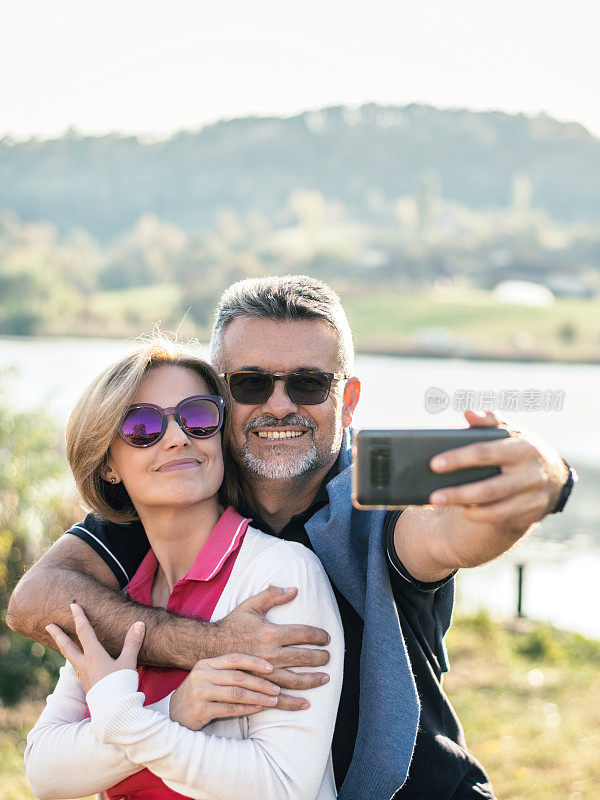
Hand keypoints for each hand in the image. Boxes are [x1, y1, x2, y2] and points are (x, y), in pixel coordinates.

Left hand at [46, 603, 144, 691]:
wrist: (113, 712)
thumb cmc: (121, 685)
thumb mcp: (129, 662)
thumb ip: (132, 642)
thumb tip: (138, 623)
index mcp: (94, 655)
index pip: (84, 631)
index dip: (79, 617)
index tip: (73, 605)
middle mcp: (85, 664)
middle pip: (67, 646)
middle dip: (58, 634)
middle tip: (48, 625)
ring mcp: (84, 675)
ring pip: (70, 657)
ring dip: (63, 646)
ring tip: (59, 641)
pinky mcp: (87, 684)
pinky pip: (76, 667)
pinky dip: (73, 659)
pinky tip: (77, 661)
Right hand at [168, 653, 287, 729]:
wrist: (174, 714)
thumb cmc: (200, 693)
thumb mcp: (210, 676)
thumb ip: (228, 671)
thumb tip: (262, 667)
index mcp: (206, 663)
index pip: (234, 658)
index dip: (254, 661)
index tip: (271, 667)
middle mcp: (202, 675)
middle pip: (238, 676)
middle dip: (261, 683)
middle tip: (277, 689)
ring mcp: (200, 692)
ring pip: (236, 693)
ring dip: (257, 697)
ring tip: (273, 700)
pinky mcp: (200, 710)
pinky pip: (229, 709)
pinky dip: (246, 709)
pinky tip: (258, 708)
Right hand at [215, 586, 330, 699]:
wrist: (207, 647)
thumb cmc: (232, 624)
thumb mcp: (250, 606)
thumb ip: (272, 595)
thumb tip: (295, 589)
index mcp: (270, 633)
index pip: (303, 634)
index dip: (318, 635)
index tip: (326, 638)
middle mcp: (269, 653)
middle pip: (303, 657)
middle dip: (320, 658)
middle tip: (328, 658)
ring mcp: (263, 672)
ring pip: (295, 680)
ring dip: (312, 681)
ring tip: (325, 679)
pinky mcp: (256, 686)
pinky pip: (277, 698)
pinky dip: (292, 703)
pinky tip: (304, 704)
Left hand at [428, 410, 567, 531]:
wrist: (553, 474)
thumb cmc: (520, 448)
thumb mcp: (510, 430)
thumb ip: (489, 420)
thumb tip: (469, 414)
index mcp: (523, 448)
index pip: (485, 453)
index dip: (458, 459)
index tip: (434, 464)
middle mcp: (531, 474)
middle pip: (488, 489)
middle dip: (457, 493)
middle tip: (433, 496)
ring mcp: (534, 497)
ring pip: (495, 510)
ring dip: (466, 508)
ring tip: (443, 503)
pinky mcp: (533, 514)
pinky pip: (502, 520)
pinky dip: (480, 517)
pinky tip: (464, 511)